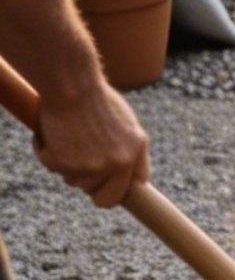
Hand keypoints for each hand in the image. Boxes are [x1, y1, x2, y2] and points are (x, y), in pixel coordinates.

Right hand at [34, 77, 150, 206]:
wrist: (72, 84)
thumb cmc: (98, 100)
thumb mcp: (130, 125)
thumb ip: (137, 155)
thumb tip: (141, 181)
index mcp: (131, 156)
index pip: (117, 196)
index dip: (105, 194)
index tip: (98, 190)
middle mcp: (113, 164)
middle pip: (93, 193)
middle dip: (85, 181)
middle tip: (78, 158)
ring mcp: (87, 166)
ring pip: (72, 180)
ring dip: (67, 164)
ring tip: (69, 137)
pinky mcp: (62, 163)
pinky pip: (51, 168)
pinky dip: (47, 152)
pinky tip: (54, 132)